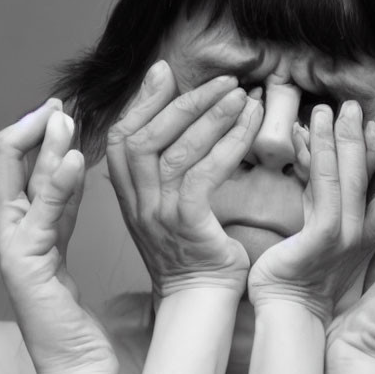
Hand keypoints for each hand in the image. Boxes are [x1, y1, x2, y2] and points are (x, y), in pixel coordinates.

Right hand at [0, 100, 116, 373]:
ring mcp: (14, 252)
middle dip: (30, 130)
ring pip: (19, 186)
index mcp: (22, 231)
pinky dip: (57, 184)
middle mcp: (11, 237)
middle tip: (57, 102)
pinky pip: (43, 217)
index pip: (19, 171)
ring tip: (63, 116)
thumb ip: (63, 211)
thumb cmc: (73, 317)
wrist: (77, 369)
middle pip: (6, 170)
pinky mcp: (27, 269)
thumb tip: (72, 169)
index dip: (38, 138)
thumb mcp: (66, 248)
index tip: (61, 110)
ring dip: (42, 147)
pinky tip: (75, 158)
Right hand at [105, 60, 263, 300]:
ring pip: (175, 151)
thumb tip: (186, 128)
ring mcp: (158, 214)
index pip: (123, 138)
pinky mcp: (186, 224)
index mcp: (131, 197)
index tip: (165, 72)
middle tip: (223, 81)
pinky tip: (251, 126)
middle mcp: (137, 203)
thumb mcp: (171, 209)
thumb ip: (169, 173)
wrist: (202, 301)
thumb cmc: (197, 252)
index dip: (142, 102)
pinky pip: (203, 174)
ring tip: (242, 95)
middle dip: (183, 101)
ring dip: (210, 116)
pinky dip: (228, 144)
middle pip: (144, 137)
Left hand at [247, 102, 374, 322]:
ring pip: (351, 174)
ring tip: (345, 105)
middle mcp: (362, 232)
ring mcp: (346, 234)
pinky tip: (312, 124)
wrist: (285, 317)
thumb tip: (312, 162)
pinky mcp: (324, 237)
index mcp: (365, 234)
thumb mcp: (313, 231)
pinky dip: (322, 150)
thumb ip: (318, 199)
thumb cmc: (294, 278)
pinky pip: (325, 184)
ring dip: (347, 135)